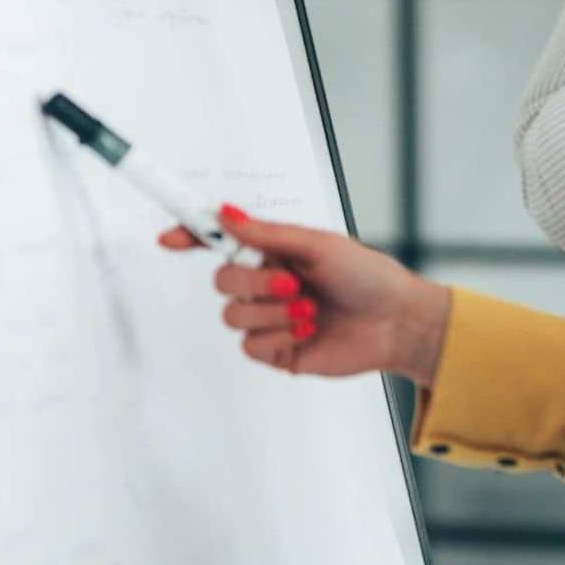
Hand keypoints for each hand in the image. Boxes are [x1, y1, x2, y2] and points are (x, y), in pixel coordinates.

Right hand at [159, 206, 450, 384]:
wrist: (396, 322)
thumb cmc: (368, 277)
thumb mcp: (319, 245)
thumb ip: (267, 234)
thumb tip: (225, 213)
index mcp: (276, 252)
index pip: (222, 242)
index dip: (192, 237)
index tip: (168, 237)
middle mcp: (268, 284)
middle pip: (222, 279)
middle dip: (254, 281)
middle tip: (294, 283)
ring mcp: (270, 319)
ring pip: (232, 315)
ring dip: (272, 312)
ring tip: (310, 311)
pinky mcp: (277, 351)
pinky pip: (250, 345)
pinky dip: (279, 336)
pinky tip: (307, 332)